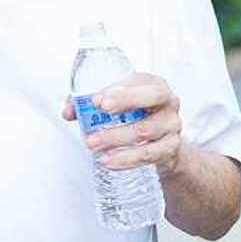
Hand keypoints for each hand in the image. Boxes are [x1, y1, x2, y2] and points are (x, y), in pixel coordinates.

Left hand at [62, 72, 183, 177]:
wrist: (164, 144)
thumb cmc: (138, 117)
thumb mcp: (119, 105)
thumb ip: (90, 105)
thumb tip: (69, 112)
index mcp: (153, 84)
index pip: (140, 80)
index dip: (120, 89)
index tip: (97, 98)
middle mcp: (168, 101)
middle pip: (152, 97)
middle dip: (126, 101)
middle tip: (100, 109)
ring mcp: (171, 125)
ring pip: (145, 130)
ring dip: (115, 137)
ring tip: (92, 143)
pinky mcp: (170, 148)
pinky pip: (149, 154)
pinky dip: (127, 159)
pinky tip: (109, 161)